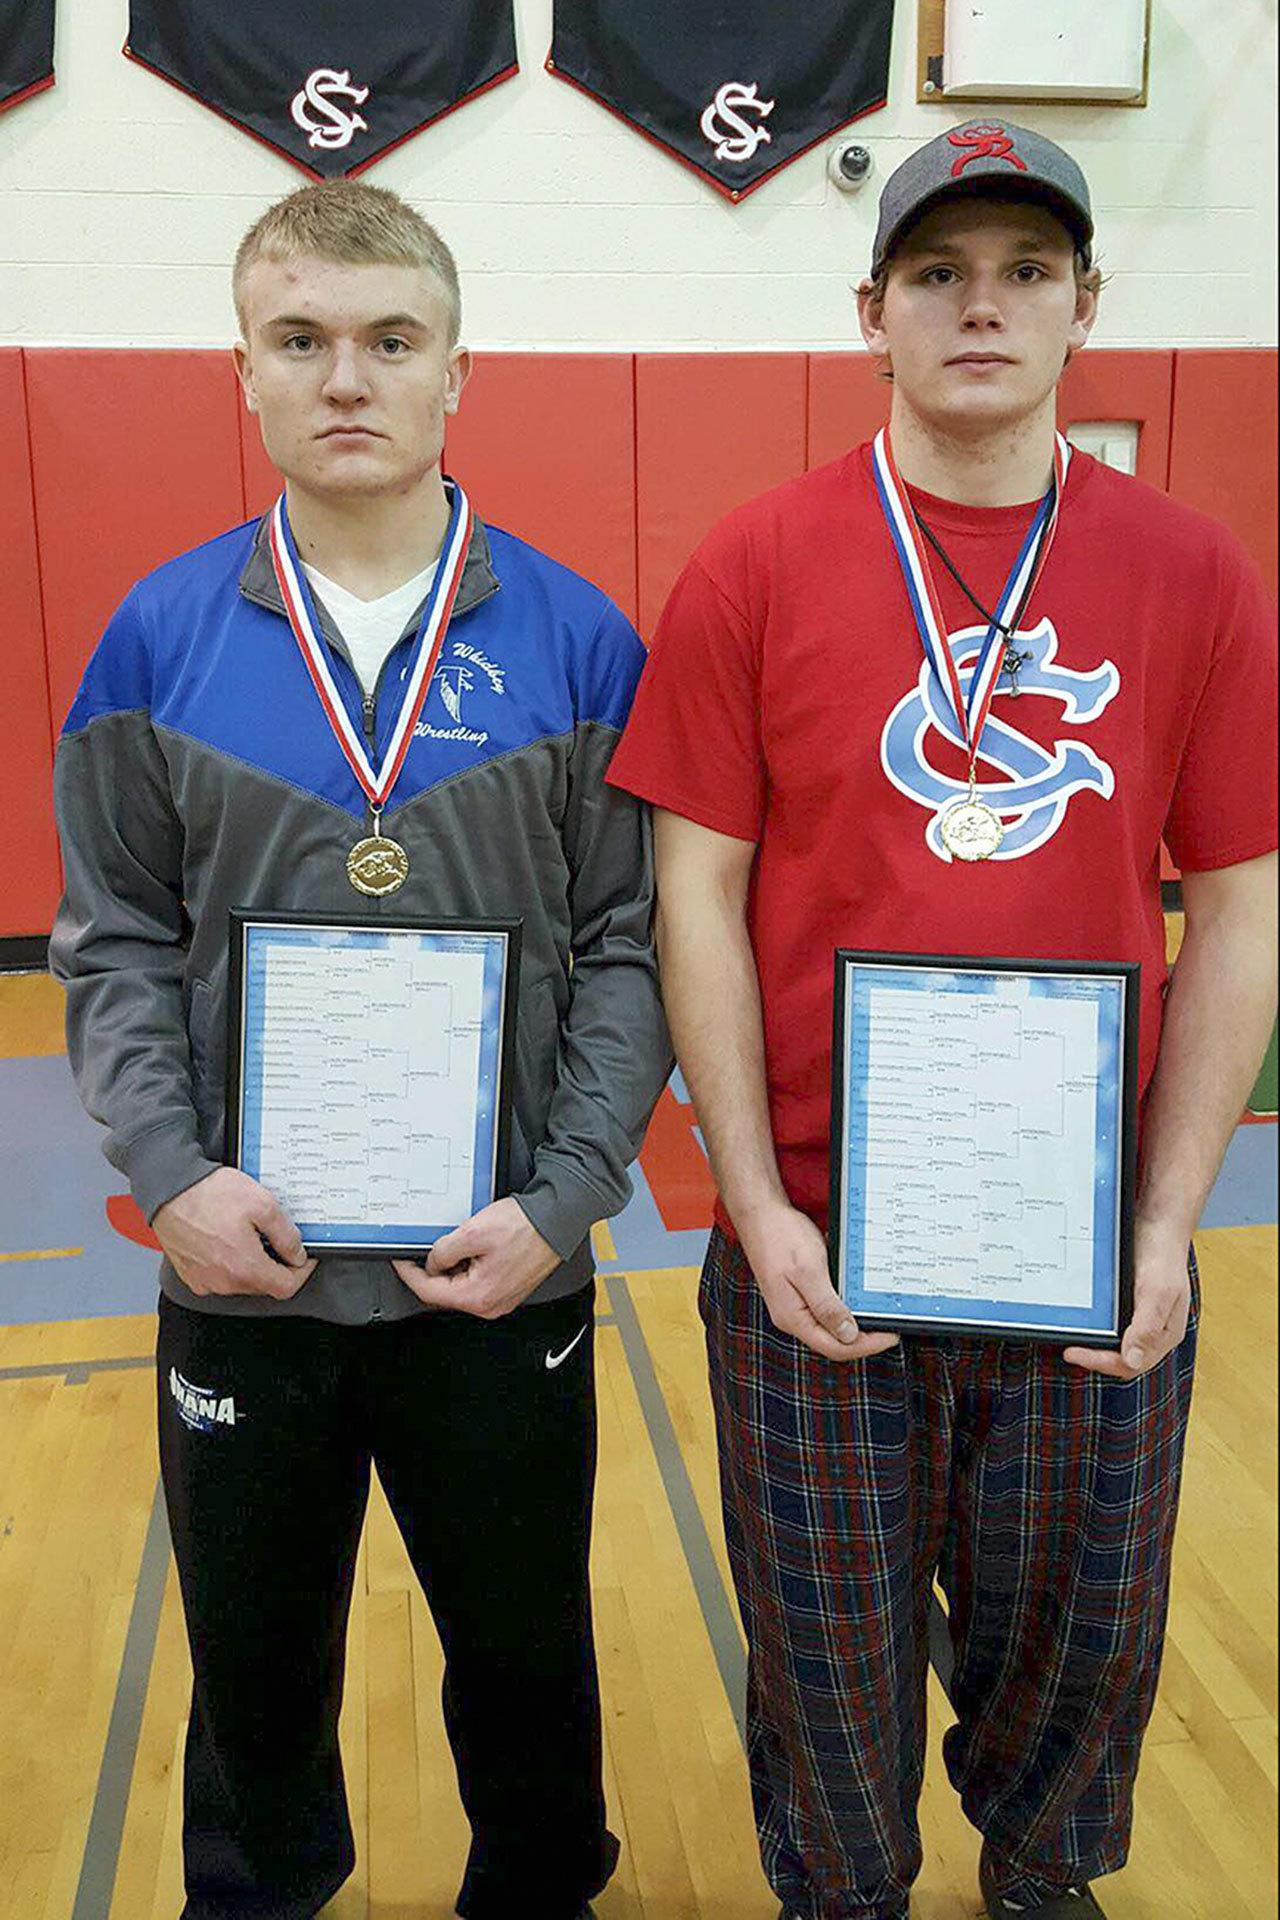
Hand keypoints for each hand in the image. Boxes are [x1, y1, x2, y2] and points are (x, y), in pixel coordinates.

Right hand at [153, 1167, 316, 1299]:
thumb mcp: (262, 1204)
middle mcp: (224, 1282)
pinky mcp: (191, 1275)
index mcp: (245, 1268)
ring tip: (245, 1233)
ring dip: (251, 1263)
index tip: (303, 1258)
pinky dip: (229, 1263)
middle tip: (273, 1237)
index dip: (302, 1272)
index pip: (287, 1287)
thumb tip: (296, 1253)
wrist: (168, 1188)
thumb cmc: (208, 1194)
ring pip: (241, 1281)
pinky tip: (226, 1239)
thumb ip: (286, 1234)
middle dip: (275, 1265)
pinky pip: (220, 1276)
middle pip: (264, 1285)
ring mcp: (205, 1281)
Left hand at [392, 1198, 560, 1319]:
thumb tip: (432, 1263)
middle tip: (431, 1246)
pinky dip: (470, 1266)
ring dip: (454, 1266)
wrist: (558, 1220)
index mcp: (479, 1296)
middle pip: (445, 1291)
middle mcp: (491, 1304)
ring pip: (461, 1286)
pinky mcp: (508, 1287)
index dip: (409, 1273)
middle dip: (434, 1269)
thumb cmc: (526, 1227)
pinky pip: (478, 1281)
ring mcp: (501, 1298)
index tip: (400, 1260)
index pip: (429, 1291)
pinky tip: (476, 1246)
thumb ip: (443, 1252)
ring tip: (462, 1241)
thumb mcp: (472, 1233)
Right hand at [738, 1198, 900, 1363]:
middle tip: (888, 1325)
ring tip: (876, 1312)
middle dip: (863, 1337)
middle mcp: (792, 1316)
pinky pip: (823, 1306)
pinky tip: (854, 1293)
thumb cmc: (779, 1237)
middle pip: (833, 1340)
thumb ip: (827, 1306)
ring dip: (853, 1320)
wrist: (759, 1214)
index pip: (835, 1347)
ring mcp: (793, 1304)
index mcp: (793, 1317)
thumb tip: (848, 1335)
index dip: (866, 1345)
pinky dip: (842, 1303)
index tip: (890, 1336)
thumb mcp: (809, 1271)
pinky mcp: (797, 1291)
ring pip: (829, 1324)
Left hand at [1064, 1218, 1191, 1379]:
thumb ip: (1147, 1327)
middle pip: (1121, 1358)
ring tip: (1071, 1336)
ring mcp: (1141, 1318)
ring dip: (1094, 1343)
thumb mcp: (1157, 1291)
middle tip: (1069, 1348)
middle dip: (1095, 1357)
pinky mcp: (1130, 1305)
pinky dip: (1096, 1326)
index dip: (1102, 1363)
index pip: (1132, 1364)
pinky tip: (1082, 1318)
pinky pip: (1112, 1325)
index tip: (1074, 1353)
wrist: (1158, 1224)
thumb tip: (1133, 1360)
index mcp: (1165, 1334)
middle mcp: (1153, 1330)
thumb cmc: (1162, 1255)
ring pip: (1115, 1343)